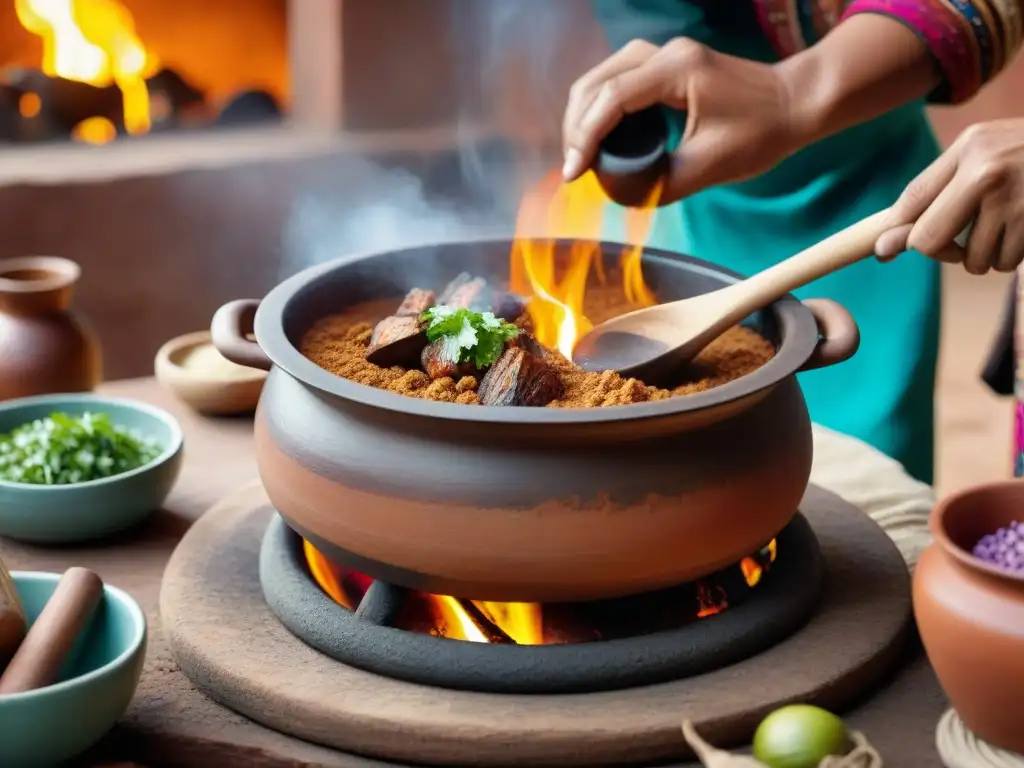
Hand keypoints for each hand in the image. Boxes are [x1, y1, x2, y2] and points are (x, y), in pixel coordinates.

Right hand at [561, 38, 805, 202]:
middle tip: (575, 167)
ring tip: (582, 154)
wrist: (796, 102)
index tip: (574, 172)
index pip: (611, 99)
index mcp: (677, 70)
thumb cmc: (763, 132)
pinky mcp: (666, 65)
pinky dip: (600, 107)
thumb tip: (624, 196)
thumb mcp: (712, 166)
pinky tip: (600, 136)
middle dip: (576, 126)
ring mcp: (664, 54)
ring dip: (584, 115)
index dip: (584, 137)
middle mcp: (665, 53)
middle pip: (596, 82)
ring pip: (601, 77)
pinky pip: (617, 80)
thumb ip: (664, 182)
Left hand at [875, 120, 1023, 273]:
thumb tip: (887, 244)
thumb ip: (938, 191)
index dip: (895, 232)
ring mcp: (1016, 202)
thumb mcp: (987, 152)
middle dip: (941, 252)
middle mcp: (987, 173)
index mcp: (970, 148)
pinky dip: (1013, 256)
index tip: (885, 250)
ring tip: (1011, 226)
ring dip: (987, 255)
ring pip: (973, 260)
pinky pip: (1006, 263)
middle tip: (959, 245)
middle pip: (929, 241)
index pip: (911, 201)